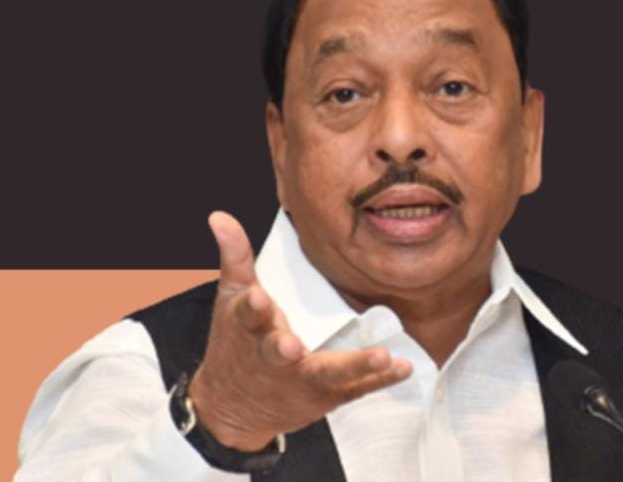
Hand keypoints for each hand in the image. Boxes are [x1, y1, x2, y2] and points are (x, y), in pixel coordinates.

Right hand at [189, 211, 412, 451]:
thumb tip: (219, 215)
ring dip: (355, 365)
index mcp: (251, 329)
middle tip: (292, 346)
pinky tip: (403, 367)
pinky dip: (380, 380)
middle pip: (279, 353)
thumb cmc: (237, 343)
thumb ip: (236, 256)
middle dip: (283, 349)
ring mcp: (302, 379)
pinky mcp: (326, 394)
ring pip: (328, 373)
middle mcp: (274, 357)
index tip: (258, 298)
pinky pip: (356, 388)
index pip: (249, 315)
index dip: (253, 307)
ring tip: (381, 356)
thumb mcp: (232, 297)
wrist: (234, 405)